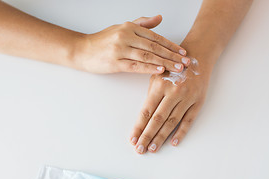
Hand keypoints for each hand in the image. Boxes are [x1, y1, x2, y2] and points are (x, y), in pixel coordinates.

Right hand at [75, 15, 190, 73]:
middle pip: (154, 47)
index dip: (171, 45)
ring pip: (147, 56)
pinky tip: (160, 71)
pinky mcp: (115, 62)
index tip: (183, 52)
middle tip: (185, 62)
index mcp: (130, 27)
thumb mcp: (122, 27)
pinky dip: (149, 68)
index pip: (155, 37)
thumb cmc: (103, 41)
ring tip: (177, 68)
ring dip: (164, 63)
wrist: (82, 50)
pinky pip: (135, 66)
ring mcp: (120, 49)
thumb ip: (142, 24)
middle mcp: (126, 36)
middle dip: (172, 55)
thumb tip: (159, 18)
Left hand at [129, 58, 211, 153]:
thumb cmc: (173, 67)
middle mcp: (173, 92)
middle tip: (140, 150)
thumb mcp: (158, 76)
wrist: (198, 56)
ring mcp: (187, 98)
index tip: (132, 139)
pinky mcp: (198, 102)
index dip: (139, 127)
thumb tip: (144, 118)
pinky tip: (173, 143)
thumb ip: (152, 96)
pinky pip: (189, 120)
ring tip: (153, 149)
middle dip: (147, 136)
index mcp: (160, 86)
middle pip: (158, 119)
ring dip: (161, 137)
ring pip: (172, 122)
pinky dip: (181, 132)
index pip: (146, 111)